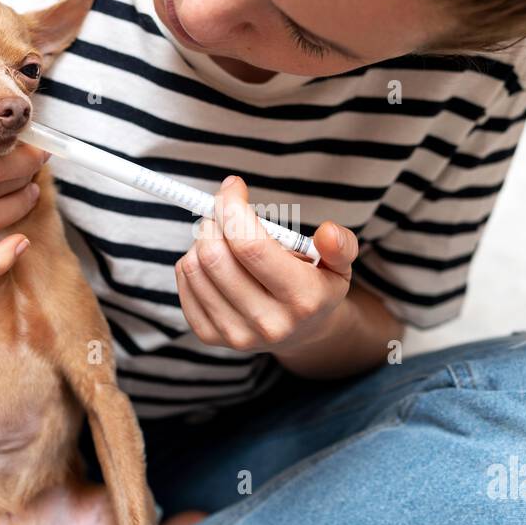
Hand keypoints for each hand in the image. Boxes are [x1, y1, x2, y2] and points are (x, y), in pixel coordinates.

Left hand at [174, 175, 359, 353]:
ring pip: (194, 268)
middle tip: (225, 212)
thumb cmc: (317, 285)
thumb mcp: (340, 264)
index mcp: (302, 299)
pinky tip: (215, 261)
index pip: (250, 246)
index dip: (231, 207)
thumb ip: (341, 245)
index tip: (232, 187)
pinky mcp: (210, 337)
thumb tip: (328, 232)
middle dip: (214, 221)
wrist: (301, 332)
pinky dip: (192, 261)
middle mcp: (268, 323)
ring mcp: (235, 334)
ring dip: (202, 240)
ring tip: (223, 238)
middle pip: (215, 256)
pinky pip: (184, 284)